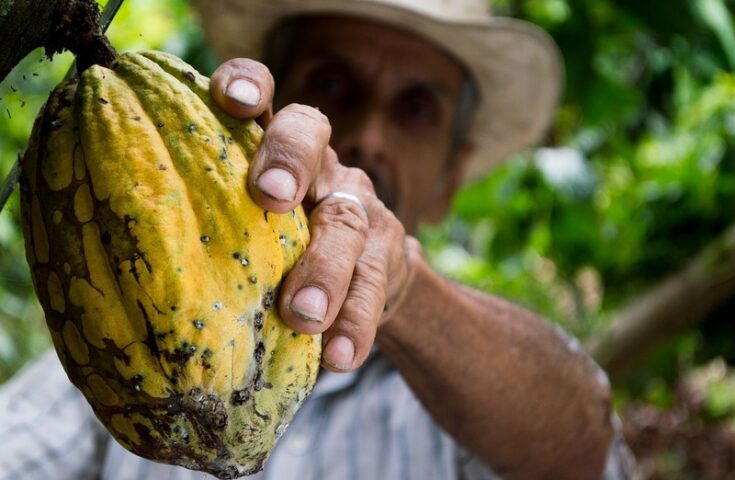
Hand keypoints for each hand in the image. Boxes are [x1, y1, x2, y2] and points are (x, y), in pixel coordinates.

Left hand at [210, 59, 416, 371]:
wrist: (363, 280)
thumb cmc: (278, 252)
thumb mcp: (245, 227)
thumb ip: (208, 223)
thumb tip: (108, 263)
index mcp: (273, 149)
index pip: (263, 95)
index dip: (249, 84)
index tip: (230, 100)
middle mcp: (319, 165)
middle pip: (311, 135)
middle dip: (289, 160)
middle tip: (270, 197)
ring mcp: (358, 206)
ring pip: (347, 221)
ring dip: (325, 268)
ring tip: (303, 316)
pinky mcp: (388, 255)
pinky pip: (375, 285)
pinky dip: (356, 322)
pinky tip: (339, 356)